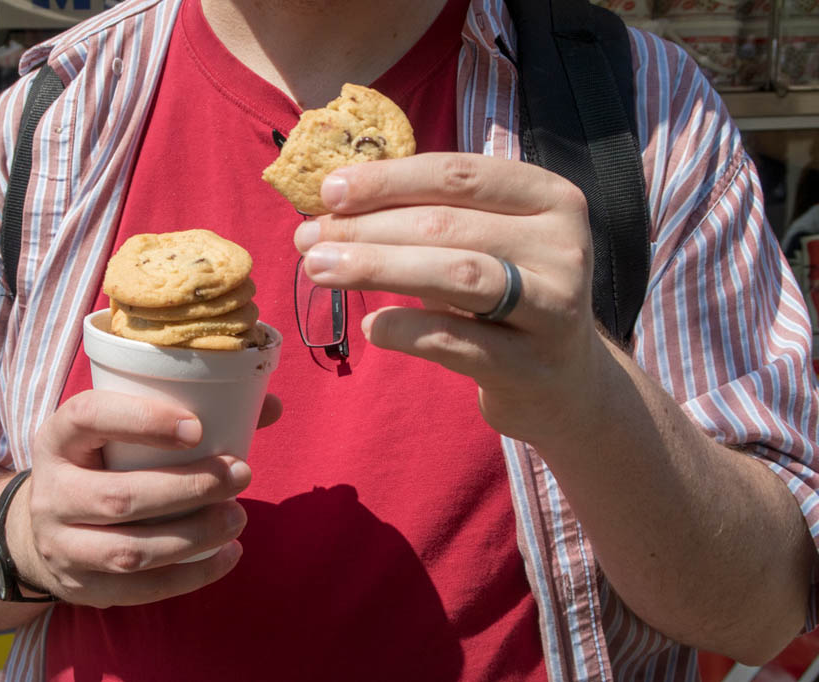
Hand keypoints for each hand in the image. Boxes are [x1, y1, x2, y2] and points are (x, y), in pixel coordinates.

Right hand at [7, 389, 280, 607]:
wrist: (42, 527)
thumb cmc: (102, 463)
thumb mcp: (119, 432)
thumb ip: (188, 414)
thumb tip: (269, 405)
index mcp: (59, 438)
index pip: (90, 417)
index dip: (142, 420)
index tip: (197, 428)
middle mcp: (51, 492)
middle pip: (120, 497)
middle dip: (190, 489)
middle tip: (241, 474)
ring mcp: (60, 545)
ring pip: (129, 550)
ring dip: (194, 535)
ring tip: (237, 518)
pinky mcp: (80, 587)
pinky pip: (138, 590)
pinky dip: (189, 576)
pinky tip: (227, 555)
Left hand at [293, 152, 609, 446]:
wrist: (564, 384)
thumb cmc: (507, 298)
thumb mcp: (487, 244)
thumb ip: (433, 216)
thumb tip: (333, 204)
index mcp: (549, 198)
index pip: (458, 175)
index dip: (389, 180)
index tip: (329, 191)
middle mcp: (561, 246)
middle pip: (448, 224)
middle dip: (367, 228)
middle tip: (308, 238)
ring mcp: (553, 308)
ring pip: (456, 275)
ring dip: (377, 268)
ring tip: (319, 269)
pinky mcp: (530, 366)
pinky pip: (455, 341)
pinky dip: (405, 329)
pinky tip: (371, 326)